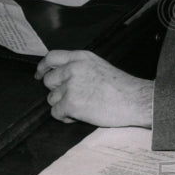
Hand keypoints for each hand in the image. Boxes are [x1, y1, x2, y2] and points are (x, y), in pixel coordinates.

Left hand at [36, 50, 153, 127]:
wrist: (135, 100)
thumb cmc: (122, 87)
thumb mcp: (99, 66)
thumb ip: (80, 67)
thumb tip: (61, 75)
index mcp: (81, 57)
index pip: (51, 57)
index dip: (43, 67)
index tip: (39, 74)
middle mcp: (73, 69)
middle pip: (49, 81)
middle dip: (57, 91)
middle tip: (73, 98)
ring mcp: (71, 86)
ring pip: (52, 99)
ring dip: (63, 106)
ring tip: (82, 107)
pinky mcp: (71, 103)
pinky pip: (56, 113)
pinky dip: (65, 117)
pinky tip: (80, 116)